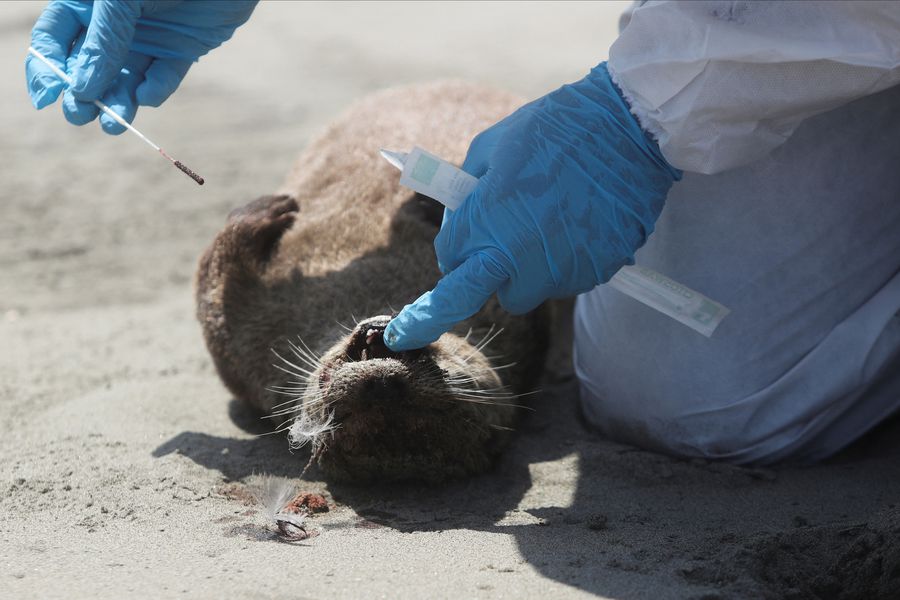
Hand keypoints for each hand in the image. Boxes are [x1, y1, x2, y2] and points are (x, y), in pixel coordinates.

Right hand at [25, 0, 256, 133]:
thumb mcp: (120, 0)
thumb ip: (102, 40)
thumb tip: (82, 88)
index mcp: (87, 4)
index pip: (54, 39)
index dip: (47, 67)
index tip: (49, 96)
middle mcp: (115, 23)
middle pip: (88, 66)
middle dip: (82, 94)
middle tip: (80, 116)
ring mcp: (149, 37)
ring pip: (127, 78)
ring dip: (118, 102)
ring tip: (115, 125)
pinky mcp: (182, 48)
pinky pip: (164, 76)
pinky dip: (156, 89)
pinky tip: (147, 95)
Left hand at [384, 62, 681, 350]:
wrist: (628, 126)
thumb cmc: (553, 128)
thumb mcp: (492, 147)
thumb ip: (466, 192)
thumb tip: (460, 221)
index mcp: (486, 225)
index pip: (450, 275)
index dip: (451, 260)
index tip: (414, 317)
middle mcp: (520, 257)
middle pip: (495, 292)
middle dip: (496, 270)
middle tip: (511, 233)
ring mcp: (562, 269)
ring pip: (537, 284)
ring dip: (537, 260)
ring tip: (557, 210)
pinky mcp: (596, 270)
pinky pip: (572, 274)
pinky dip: (572, 254)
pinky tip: (582, 215)